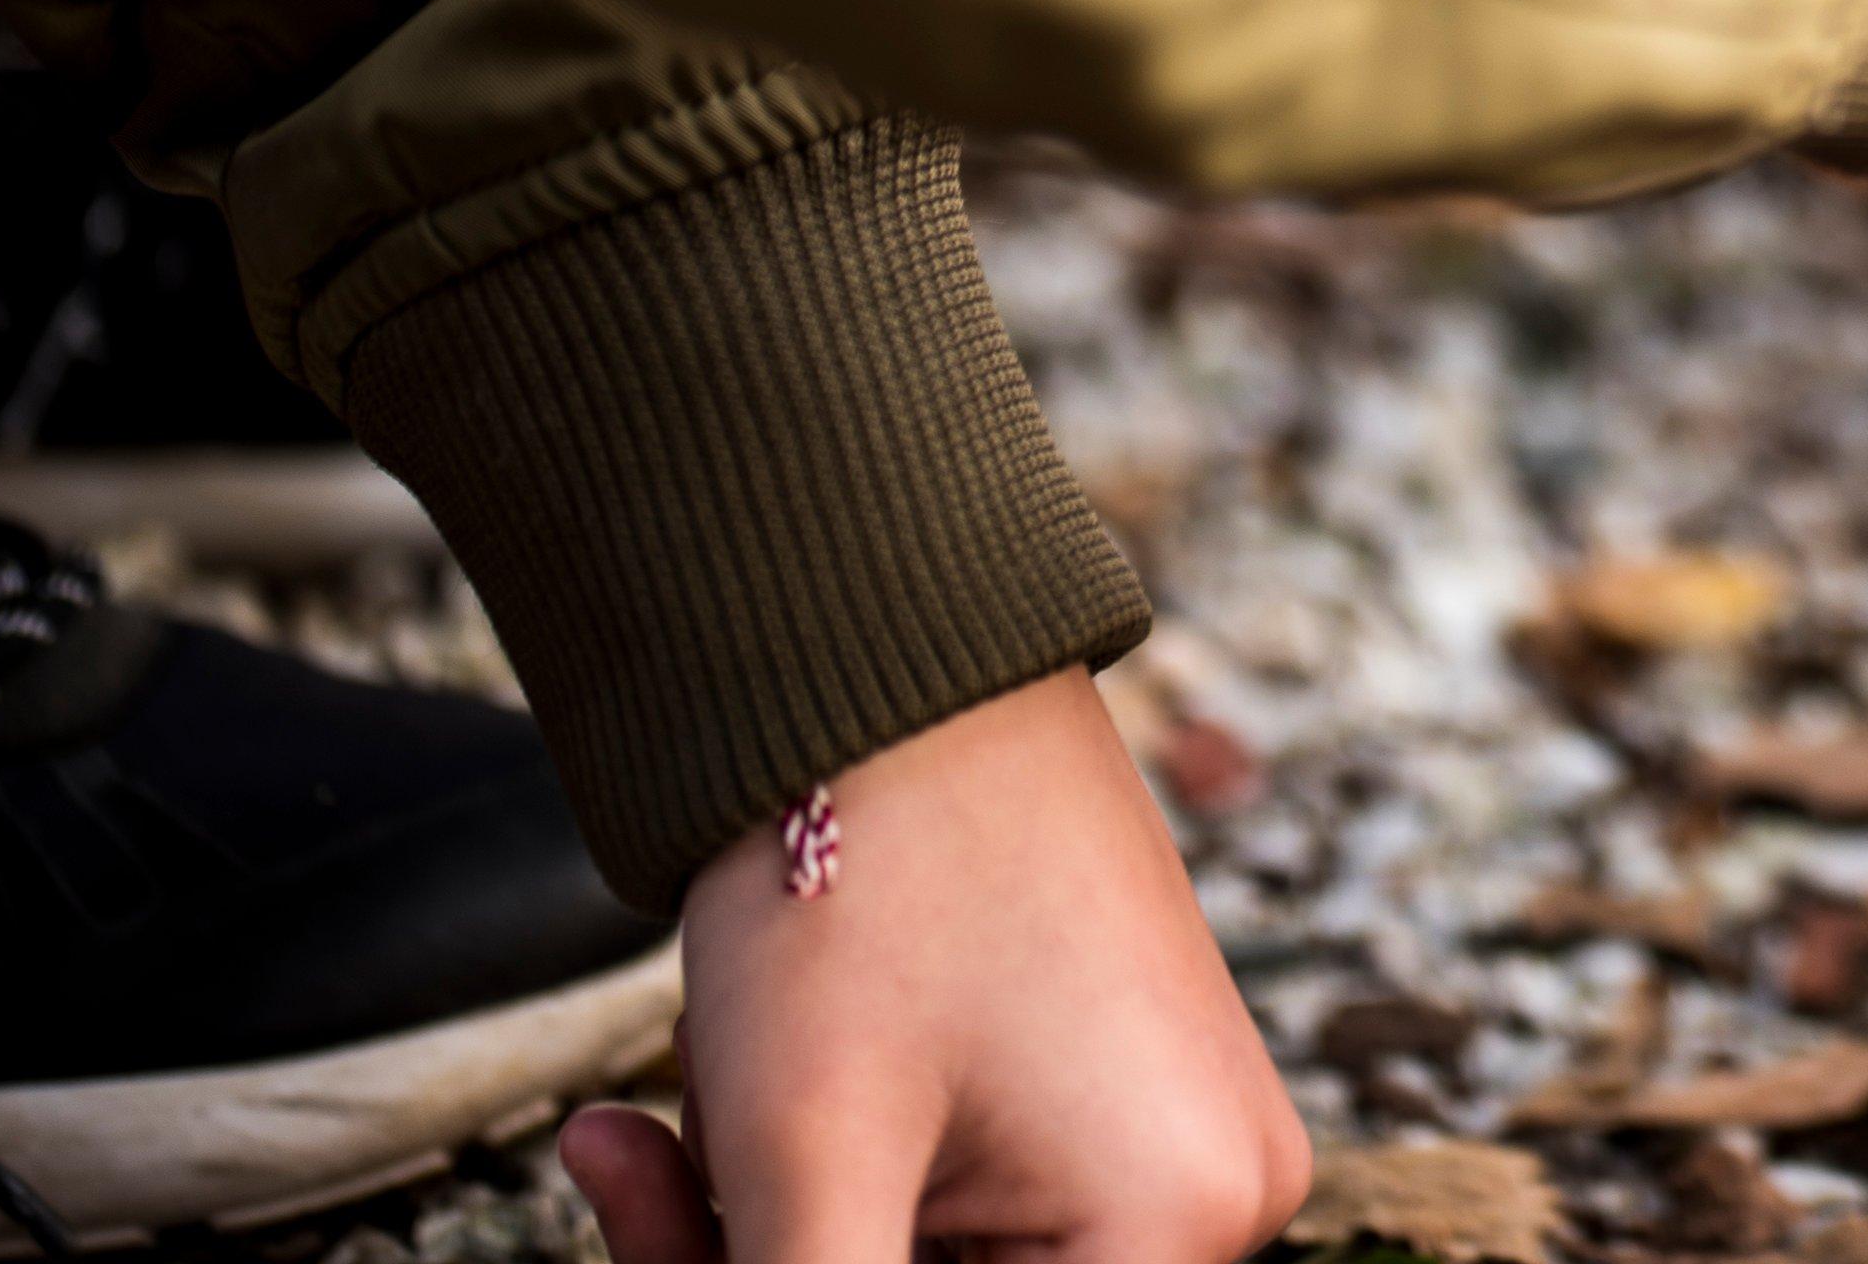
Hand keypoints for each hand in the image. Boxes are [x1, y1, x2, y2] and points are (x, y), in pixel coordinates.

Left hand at [561, 670, 1307, 1263]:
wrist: (893, 662)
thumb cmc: (855, 887)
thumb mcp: (802, 1171)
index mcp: (1180, 1220)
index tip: (734, 1248)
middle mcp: (1221, 1189)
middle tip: (646, 1183)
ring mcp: (1183, 1133)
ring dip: (789, 1240)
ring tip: (677, 1115)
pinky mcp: (1127, 1091)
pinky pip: (974, 1215)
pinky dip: (842, 1188)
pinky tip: (736, 1093)